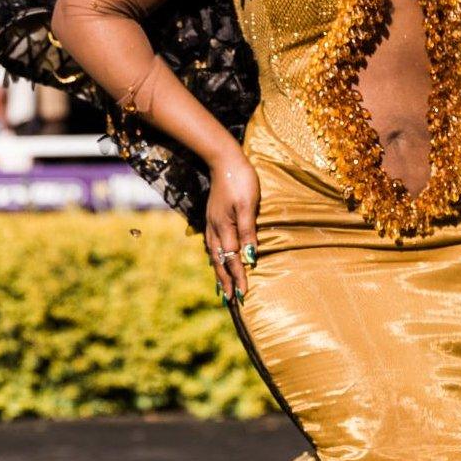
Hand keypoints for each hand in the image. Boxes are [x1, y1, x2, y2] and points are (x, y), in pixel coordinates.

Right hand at [205, 150, 259, 300]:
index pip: (233, 259)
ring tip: (222, 288)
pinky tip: (216, 261)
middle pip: (220, 261)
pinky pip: (212, 245)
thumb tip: (249, 257)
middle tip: (230, 301)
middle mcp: (215, 229)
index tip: (242, 296)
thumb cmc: (240, 180)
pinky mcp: (212, 217)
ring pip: (214, 255)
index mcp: (225, 228)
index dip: (238, 277)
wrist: (223, 159)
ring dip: (219, 273)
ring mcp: (211, 223)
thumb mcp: (247, 205)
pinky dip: (214, 258)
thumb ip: (248, 231)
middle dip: (226, 281)